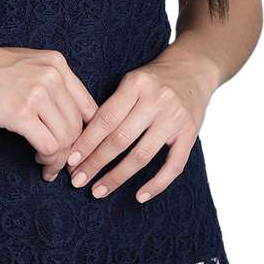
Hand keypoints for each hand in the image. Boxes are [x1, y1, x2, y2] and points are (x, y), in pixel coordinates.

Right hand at [0, 38, 98, 160]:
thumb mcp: (27, 66)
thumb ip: (50, 84)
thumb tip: (68, 120)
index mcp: (57, 63)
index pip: (88, 105)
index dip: (86, 133)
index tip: (75, 147)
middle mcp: (52, 75)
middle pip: (79, 125)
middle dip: (72, 149)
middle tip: (58, 162)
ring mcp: (37, 93)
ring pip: (66, 138)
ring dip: (59, 158)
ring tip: (46, 163)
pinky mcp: (19, 112)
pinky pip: (49, 146)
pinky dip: (48, 160)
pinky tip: (38, 161)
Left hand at [39, 48, 218, 201]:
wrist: (193, 68)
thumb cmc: (153, 78)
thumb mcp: (131, 80)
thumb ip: (113, 105)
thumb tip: (81, 139)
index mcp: (136, 84)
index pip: (106, 118)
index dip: (86, 142)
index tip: (70, 160)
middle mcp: (156, 100)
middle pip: (120, 139)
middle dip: (95, 163)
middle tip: (77, 180)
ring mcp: (175, 118)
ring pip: (142, 155)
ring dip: (117, 177)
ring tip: (98, 191)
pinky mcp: (191, 133)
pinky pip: (174, 166)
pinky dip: (156, 184)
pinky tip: (139, 196)